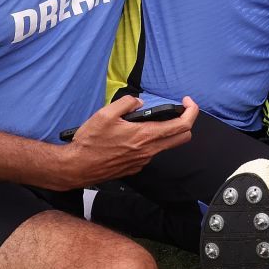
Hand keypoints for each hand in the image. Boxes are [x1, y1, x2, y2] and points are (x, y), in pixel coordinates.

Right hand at [59, 95, 195, 185]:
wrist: (77, 167)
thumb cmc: (90, 142)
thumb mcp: (105, 114)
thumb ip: (127, 103)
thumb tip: (139, 102)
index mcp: (145, 135)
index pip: (182, 125)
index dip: (191, 111)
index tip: (187, 101)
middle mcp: (149, 151)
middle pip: (183, 138)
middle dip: (186, 122)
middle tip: (177, 111)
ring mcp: (143, 161)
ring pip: (165, 145)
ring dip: (165, 132)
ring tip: (148, 122)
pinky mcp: (135, 167)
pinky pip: (150, 153)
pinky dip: (149, 142)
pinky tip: (133, 137)